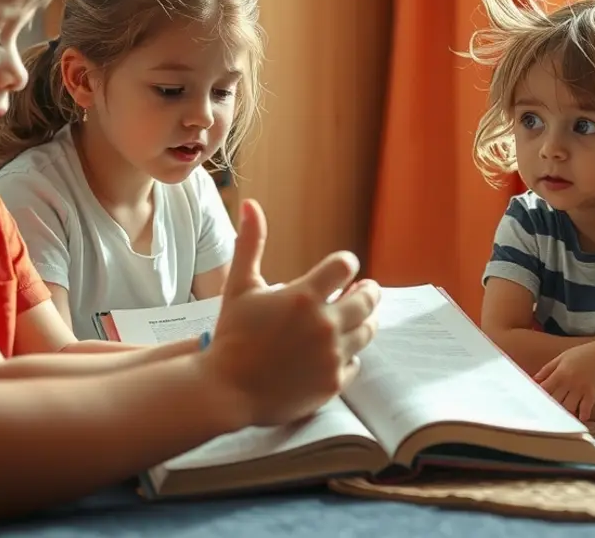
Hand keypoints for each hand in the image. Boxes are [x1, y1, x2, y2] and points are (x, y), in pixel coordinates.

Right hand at [204, 199, 380, 426]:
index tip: (342, 268)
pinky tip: (338, 351)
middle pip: (367, 299)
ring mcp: (332, 356)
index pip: (345, 265)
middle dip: (368, 291)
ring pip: (367, 331)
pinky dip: (350, 354)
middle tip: (365, 290)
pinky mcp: (333, 382)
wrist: (226, 390)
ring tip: (357, 317)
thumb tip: (251, 204)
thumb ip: (251, 244)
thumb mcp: (239, 286)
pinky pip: (356, 363)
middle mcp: (325, 325)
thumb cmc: (231, 335)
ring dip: (365, 320)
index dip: (345, 263)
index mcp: (304, 296)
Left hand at [535, 336, 594, 420]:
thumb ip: (547, 369)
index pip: (544, 389)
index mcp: (559, 373)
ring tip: (561, 417)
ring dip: (565, 413)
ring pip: (568, 407)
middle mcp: (568, 382)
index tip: (535, 403)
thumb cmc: (583, 354)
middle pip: (554, 400)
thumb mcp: (562, 357)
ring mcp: (581, 389)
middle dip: (550, 407)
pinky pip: (585, 408)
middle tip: (546, 414)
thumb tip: (533, 379)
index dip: (538, 396)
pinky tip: (580, 418)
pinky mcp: (593, 393)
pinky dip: (582, 415)